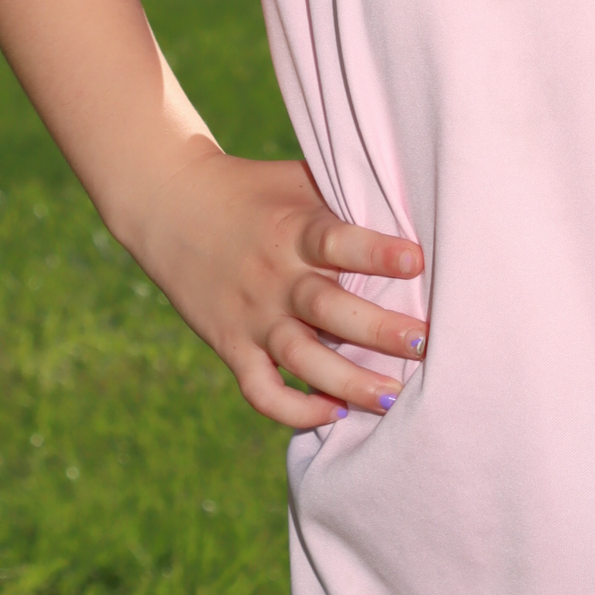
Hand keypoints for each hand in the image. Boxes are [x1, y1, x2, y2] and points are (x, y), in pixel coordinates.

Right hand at [136, 150, 427, 434]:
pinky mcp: (231, 344)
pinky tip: (333, 413)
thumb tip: (419, 207)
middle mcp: (273, 276)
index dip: (377, 254)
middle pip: (328, 309)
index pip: (337, 242)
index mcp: (292, 228)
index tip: (416, 262)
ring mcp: (251, 315)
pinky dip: (295, 410)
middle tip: (425, 344)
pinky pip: (261, 390)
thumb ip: (346, 197)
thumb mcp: (298, 181)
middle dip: (380, 330)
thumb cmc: (254, 190)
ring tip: (392, 396)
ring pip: (302, 358)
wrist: (169, 204)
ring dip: (348, 382)